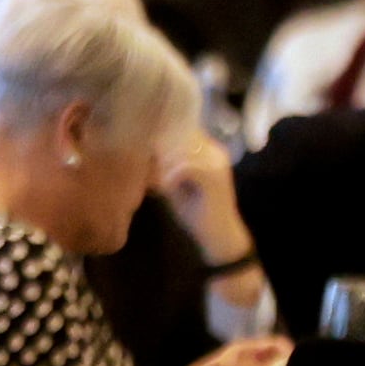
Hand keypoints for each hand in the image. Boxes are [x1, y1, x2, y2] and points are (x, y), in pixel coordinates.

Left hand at [155, 130, 252, 268]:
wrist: (218, 235)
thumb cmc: (196, 211)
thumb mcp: (175, 183)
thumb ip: (165, 165)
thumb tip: (145, 148)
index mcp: (208, 149)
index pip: (180, 130)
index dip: (161, 141)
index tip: (149, 159)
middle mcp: (215, 150)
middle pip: (179, 137)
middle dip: (160, 154)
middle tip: (150, 173)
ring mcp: (217, 162)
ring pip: (179, 151)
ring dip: (163, 167)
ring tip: (156, 183)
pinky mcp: (214, 176)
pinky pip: (184, 167)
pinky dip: (170, 178)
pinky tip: (165, 190)